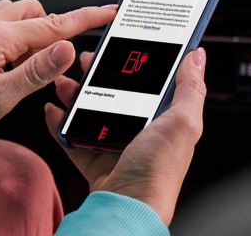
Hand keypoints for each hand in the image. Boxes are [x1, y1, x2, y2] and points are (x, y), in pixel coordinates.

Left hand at [0, 0, 116, 144]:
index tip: (107, 11)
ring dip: (32, 33)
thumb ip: (37, 70)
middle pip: (37, 12)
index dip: (85, 18)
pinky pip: (0, 24)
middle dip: (53, 30)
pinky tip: (8, 65)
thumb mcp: (1, 97)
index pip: (53, 25)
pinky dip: (14, 37)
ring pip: (17, 15)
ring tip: (27, 69)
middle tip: (54, 63)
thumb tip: (66, 48)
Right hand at [45, 47, 206, 225]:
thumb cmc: (159, 172)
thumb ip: (190, 89)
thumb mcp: (183, 124)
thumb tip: (198, 57)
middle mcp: (139, 131)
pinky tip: (52, 109)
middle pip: (114, 92)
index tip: (120, 43)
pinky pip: (72, 135)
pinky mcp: (93, 158)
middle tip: (87, 59)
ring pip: (90, 110)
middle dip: (97, 74)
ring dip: (74, 93)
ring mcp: (114, 145)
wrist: (127, 207)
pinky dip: (59, 121)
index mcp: (163, 119)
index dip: (134, 61)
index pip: (149, 82)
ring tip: (64, 82)